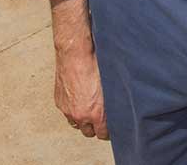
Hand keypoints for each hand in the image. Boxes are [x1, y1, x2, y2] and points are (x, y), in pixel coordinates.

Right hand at [48, 0, 107, 140]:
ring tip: (90, 109)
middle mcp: (81, 115)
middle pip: (90, 132)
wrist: (75, 52)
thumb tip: (126, 106)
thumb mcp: (113, 84)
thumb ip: (117, 100)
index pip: (104, 134)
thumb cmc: (97, 64)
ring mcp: (68, 110)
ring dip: (84, 120)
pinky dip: (73, 110)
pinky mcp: (60, 102)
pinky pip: (67, 114)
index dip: (109, 129)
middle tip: (102, 117)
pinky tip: (80, 100)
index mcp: (97, 113)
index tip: (113, 123)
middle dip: (96, 126)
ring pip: (77, 124)